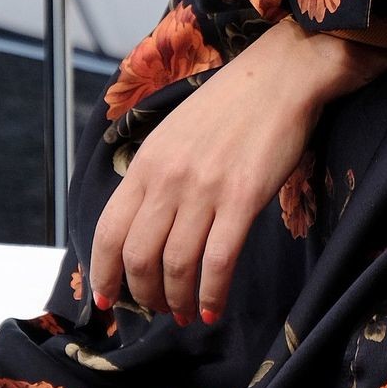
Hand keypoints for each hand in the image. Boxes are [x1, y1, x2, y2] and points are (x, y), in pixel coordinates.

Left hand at [90, 20, 386, 323]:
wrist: (283, 75)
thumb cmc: (232, 104)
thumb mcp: (176, 134)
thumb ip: (156, 176)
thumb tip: (144, 228)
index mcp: (147, 161)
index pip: (108, 231)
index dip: (103, 274)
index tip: (106, 299)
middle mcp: (169, 177)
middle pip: (139, 258)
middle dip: (144, 296)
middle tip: (159, 308)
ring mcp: (205, 188)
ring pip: (176, 266)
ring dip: (177, 301)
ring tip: (186, 312)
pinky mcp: (243, 198)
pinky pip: (218, 263)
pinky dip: (211, 295)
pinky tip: (212, 308)